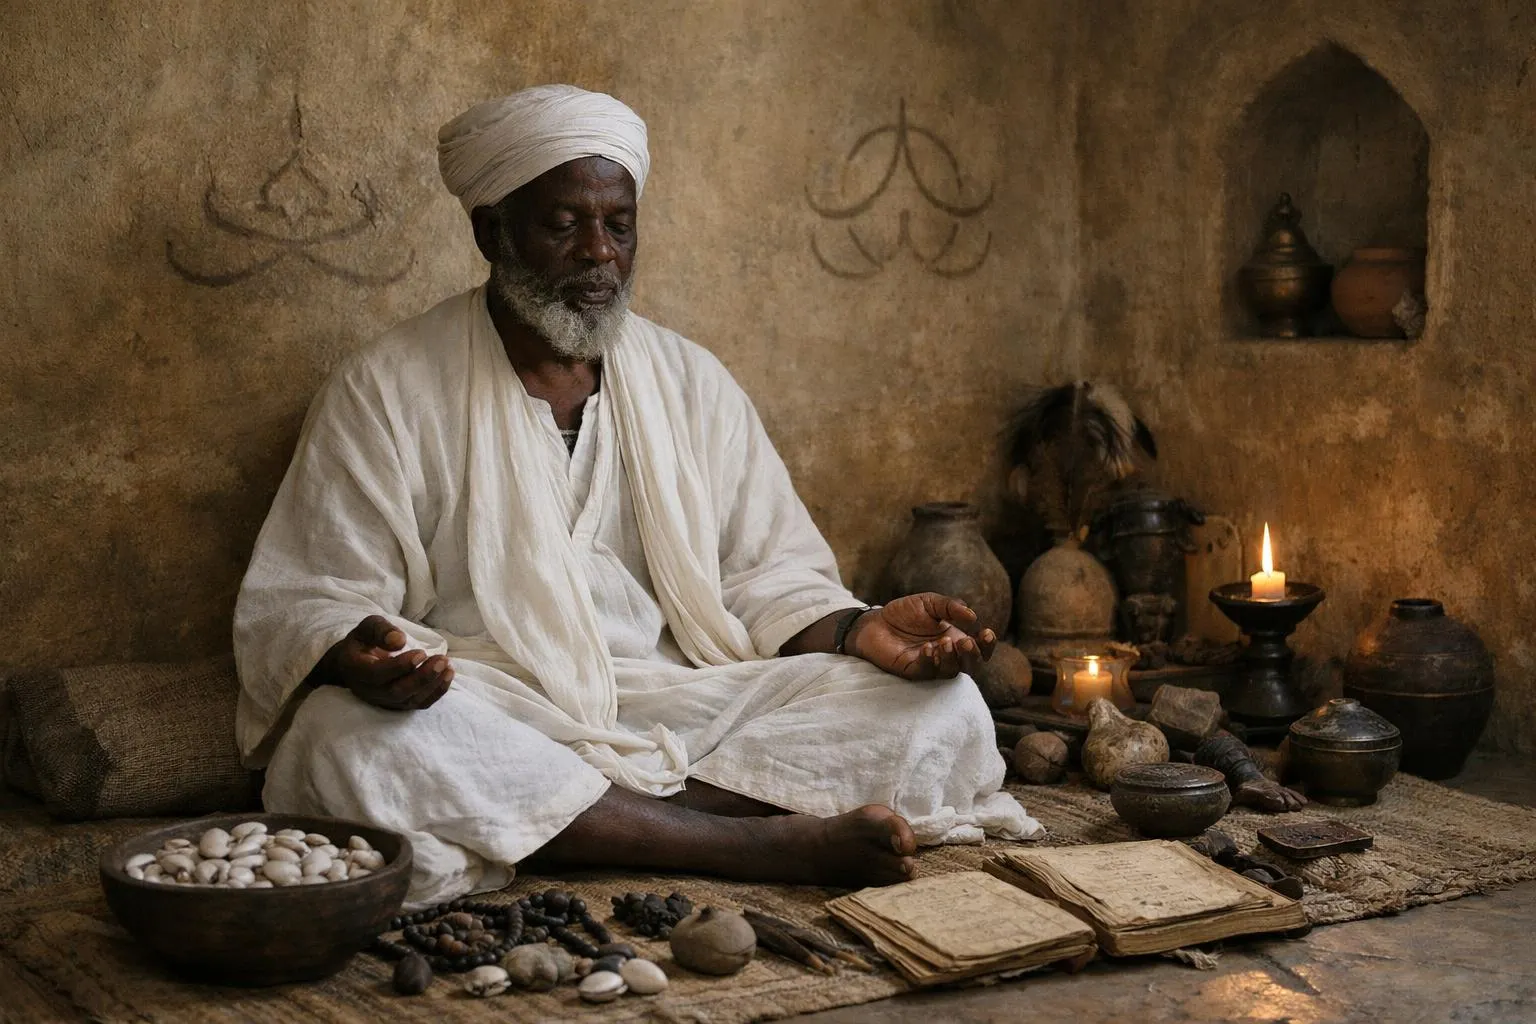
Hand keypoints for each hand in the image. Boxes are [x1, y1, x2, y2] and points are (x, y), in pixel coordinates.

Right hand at [314, 614, 453, 710]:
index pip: (377, 675)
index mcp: (357, 670)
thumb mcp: (367, 628)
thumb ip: (381, 630)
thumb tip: (399, 641)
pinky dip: (435, 692)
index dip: (400, 666)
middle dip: (422, 677)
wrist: (355, 663)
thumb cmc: (364, 641)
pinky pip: (418, 704)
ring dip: (432, 684)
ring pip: (409, 700)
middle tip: (442, 660)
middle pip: (396, 692)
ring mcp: (384, 700)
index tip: (421, 652)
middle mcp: (368, 690)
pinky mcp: (398, 704)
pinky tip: (447, 675)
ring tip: (448, 666)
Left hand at [848, 593, 995, 680]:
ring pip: (951, 671)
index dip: (988, 644)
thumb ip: (951, 607)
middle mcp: (947, 655)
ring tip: (944, 642)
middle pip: (971, 665)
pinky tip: (927, 648)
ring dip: (952, 659)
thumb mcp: (930, 602)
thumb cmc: (905, 612)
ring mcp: (931, 664)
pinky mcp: (913, 670)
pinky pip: (927, 672)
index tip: (987, 632)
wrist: (876, 621)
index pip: (980, 648)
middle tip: (966, 641)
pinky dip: (931, 662)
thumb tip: (973, 616)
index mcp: (956, 638)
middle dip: (973, 655)